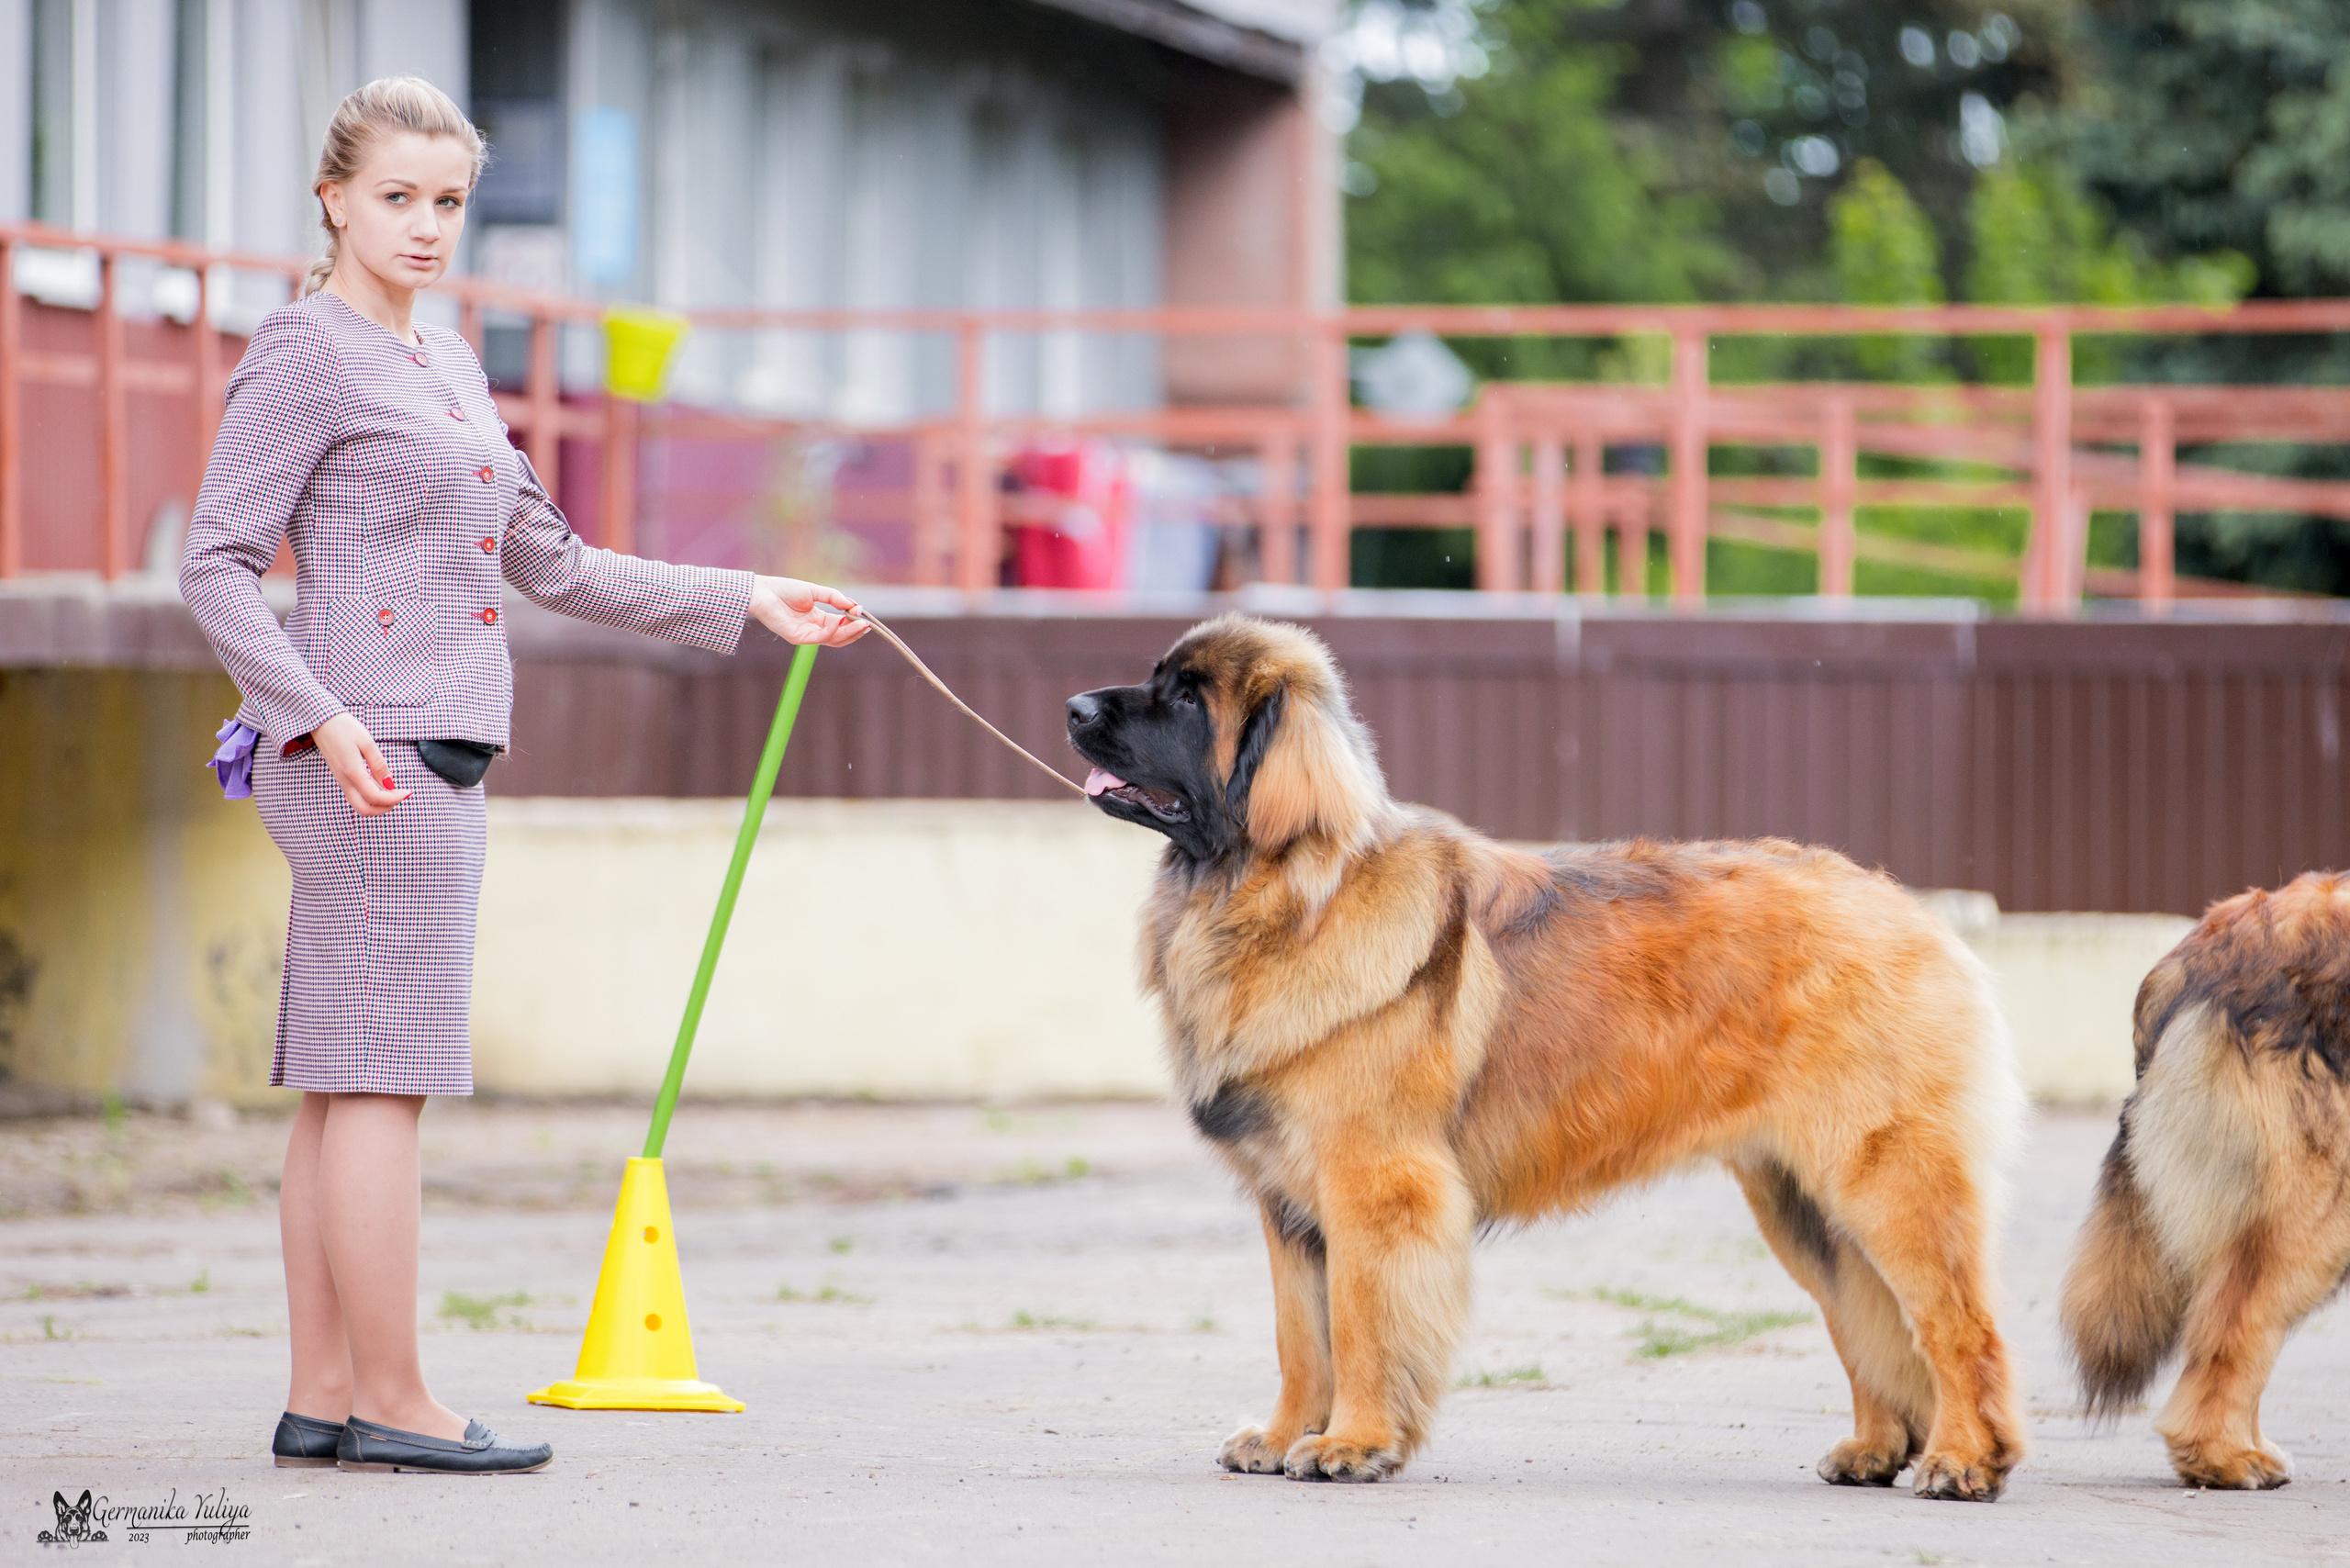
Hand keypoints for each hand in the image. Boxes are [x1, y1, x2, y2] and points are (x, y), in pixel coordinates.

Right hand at [313, 712, 410, 815]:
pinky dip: (371, 797)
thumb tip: (390, 784)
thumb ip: (379, 765)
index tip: (407, 791)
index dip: (394, 799)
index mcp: (352, 772)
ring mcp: (341, 781)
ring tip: (393, 791)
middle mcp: (345, 781)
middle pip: (365, 809)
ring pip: (359, 805)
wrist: (321, 721)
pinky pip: (356, 796)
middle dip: (385, 808)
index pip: (375, 797)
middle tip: (399, 796)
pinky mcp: (341, 778)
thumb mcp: (367, 743)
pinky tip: (382, 786)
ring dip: (378, 804)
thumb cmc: (344, 728)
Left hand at [749, 576, 870, 646]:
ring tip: (860, 624)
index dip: (853, 622)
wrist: (763, 592)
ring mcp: (806, 635)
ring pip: (833, 640)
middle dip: (855, 631)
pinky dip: (832, 631)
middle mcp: (813, 629)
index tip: (864, 614)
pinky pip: (819, 638)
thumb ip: (834, 598)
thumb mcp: (815, 591)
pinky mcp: (798, 638)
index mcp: (817, 618)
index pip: (840, 625)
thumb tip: (854, 605)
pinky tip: (840, 621)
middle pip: (840, 636)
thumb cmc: (785, 589)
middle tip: (867, 625)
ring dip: (848, 633)